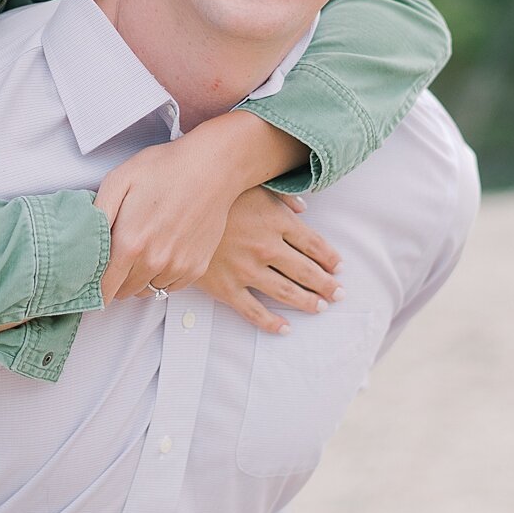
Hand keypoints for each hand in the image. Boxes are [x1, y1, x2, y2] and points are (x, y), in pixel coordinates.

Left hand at [96, 109, 311, 302]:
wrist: (211, 167)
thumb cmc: (163, 169)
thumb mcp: (119, 180)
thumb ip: (97, 213)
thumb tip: (81, 241)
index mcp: (129, 243)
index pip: (103, 288)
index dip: (93, 288)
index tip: (91, 281)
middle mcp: (154, 261)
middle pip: (124, 292)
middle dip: (116, 280)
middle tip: (117, 258)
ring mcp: (178, 267)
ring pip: (147, 291)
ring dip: (139, 279)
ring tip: (142, 251)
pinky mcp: (197, 267)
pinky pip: (171, 287)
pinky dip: (163, 276)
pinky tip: (163, 252)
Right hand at [198, 187, 341, 332]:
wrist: (174, 207)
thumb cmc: (214, 192)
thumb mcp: (252, 184)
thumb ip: (282, 196)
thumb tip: (304, 207)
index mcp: (275, 220)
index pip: (313, 244)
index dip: (330, 258)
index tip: (339, 267)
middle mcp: (266, 247)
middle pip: (306, 271)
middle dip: (326, 284)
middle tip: (338, 293)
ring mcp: (246, 270)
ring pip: (286, 293)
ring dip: (308, 302)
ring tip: (320, 307)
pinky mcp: (225, 287)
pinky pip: (254, 311)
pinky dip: (272, 323)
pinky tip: (285, 328)